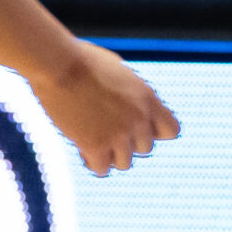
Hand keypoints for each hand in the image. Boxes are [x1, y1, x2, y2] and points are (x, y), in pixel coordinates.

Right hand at [30, 40, 178, 174]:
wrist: (60, 65)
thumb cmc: (83, 61)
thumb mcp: (120, 72)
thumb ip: (132, 94)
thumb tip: (133, 106)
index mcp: (148, 97)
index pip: (172, 130)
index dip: (154, 131)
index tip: (136, 126)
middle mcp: (139, 119)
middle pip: (146, 149)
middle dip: (128, 142)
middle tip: (107, 130)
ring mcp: (119, 134)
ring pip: (124, 163)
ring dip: (110, 154)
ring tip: (93, 139)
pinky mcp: (96, 146)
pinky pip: (102, 169)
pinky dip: (92, 162)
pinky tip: (82, 148)